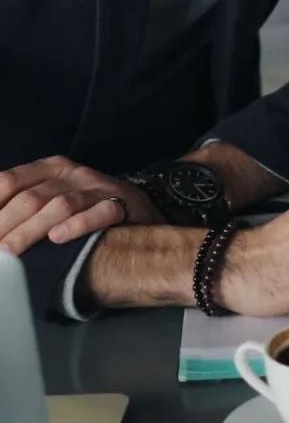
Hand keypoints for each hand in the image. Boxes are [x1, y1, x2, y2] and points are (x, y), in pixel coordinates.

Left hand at [0, 156, 160, 254]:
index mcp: (50, 169)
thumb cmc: (86, 208)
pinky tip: (58, 238)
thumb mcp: (51, 198)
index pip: (9, 181)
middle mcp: (72, 174)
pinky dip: (77, 225)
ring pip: (59, 205)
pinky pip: (99, 212)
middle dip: (4, 226)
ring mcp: (98, 188)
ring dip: (30, 231)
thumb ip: (20, 206)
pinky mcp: (122, 203)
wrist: (141, 209)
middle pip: (30, 198)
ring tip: (9, 253)